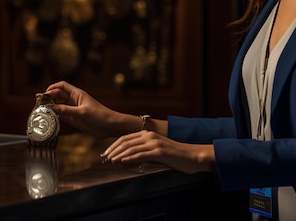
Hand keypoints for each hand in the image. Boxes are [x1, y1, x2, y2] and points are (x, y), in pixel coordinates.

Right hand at [44, 81, 127, 137]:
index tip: (45, 94)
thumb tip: (51, 108)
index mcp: (77, 94)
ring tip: (42, 112)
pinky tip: (49, 119)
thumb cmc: (100, 115)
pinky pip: (61, 115)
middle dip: (49, 99)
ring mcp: (73, 110)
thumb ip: (66, 110)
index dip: (52, 88)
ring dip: (51, 108)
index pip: (62, 86)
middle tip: (40, 105)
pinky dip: (55, 116)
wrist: (109, 126)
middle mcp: (74, 101)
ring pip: (58, 106)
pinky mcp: (73, 119)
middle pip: (58, 96)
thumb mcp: (82, 112)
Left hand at [100, 130, 215, 173]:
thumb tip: (126, 161)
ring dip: (118, 155)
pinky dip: (129, 158)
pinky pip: (141, 154)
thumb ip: (142, 154)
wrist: (191, 156)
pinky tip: (122, 162)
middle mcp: (149, 136)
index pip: (125, 138)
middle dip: (113, 151)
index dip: (113, 146)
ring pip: (131, 148)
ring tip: (110, 161)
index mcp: (147, 134)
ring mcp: (154, 143)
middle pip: (125, 142)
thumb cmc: (174, 156)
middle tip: (104, 159)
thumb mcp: (155, 153)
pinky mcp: (159, 152)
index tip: (105, 154)